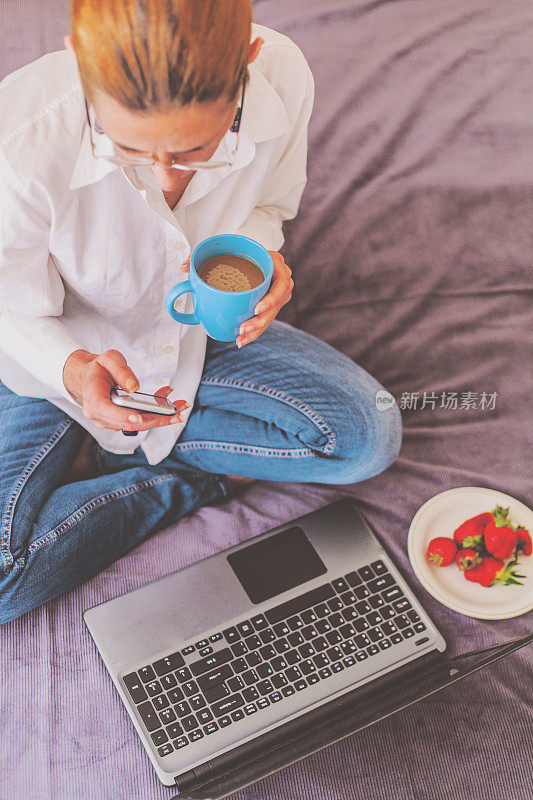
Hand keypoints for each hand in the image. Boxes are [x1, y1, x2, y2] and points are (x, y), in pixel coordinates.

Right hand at [62, 349, 189, 431]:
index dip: (125, 416)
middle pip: (130, 422)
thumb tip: (134, 387)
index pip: (108, 412)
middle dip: (156, 419)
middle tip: (177, 413)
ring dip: (161, 416)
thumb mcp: (108, 359)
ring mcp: (110, 421)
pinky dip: (155, 413)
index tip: (140, 416)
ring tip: (180, 406)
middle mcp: (100, 415)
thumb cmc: (98, 369)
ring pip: (138, 424)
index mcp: (94, 400)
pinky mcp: (120, 422)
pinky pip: (140, 420)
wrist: (89, 377)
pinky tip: (168, 403)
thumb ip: (121, 370)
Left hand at [179, 250, 293, 346]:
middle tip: (243, 328)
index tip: (256, 309)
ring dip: (256, 330)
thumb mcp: (223, 249)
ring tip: (240, 338)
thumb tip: (183, 266)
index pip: (280, 284)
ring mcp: (278, 293)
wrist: (249, 255)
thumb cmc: (238, 251)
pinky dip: (253, 331)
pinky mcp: (272, 304)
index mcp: (274, 262)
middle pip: (276, 305)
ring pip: (271, 316)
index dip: (271, 299)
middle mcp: (280, 279)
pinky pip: (265, 320)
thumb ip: (201, 256)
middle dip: (260, 321)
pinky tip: (242, 339)